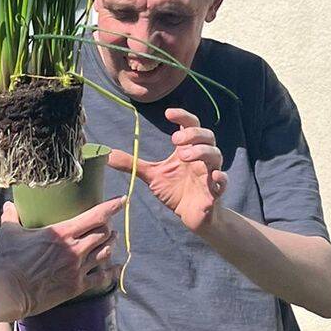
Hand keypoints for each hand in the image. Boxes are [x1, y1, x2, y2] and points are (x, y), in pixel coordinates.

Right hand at [0, 197, 123, 325]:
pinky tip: (115, 268)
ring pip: (105, 253)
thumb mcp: (9, 233)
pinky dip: (110, 272)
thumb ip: (11, 217)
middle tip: (108, 224)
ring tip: (112, 240)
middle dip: (108, 227)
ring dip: (110, 245)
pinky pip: (102, 278)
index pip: (96, 216)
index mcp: (63, 232)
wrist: (11, 292)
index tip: (122, 200)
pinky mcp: (77, 286)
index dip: (112, 207)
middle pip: (104, 233)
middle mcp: (75, 249)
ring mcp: (78, 269)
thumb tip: (8, 205)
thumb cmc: (9, 261)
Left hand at [108, 108, 226, 232]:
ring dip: (202, 152)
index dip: (183, 116)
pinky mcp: (216, 191)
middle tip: (175, 140)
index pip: (191, 125)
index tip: (168, 113)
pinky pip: (223, 181)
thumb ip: (133, 164)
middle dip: (192, 134)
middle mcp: (202, 158)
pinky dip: (220, 177)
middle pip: (207, 136)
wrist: (193, 217)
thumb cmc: (176, 191)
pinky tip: (213, 176)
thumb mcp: (152, 176)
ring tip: (183, 156)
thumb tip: (107, 155)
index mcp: (188, 150)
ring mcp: (210, 173)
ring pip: (216, 155)